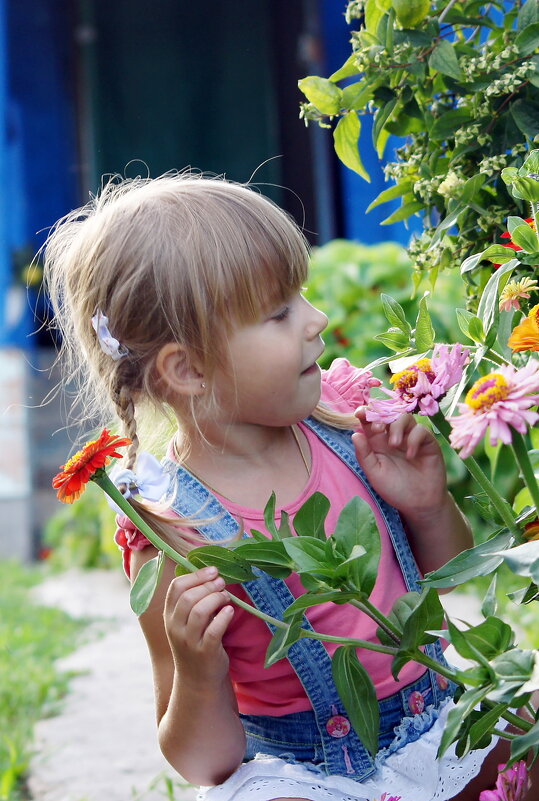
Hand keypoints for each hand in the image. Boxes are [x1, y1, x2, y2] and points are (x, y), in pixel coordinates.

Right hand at [164, 566, 233, 686]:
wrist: (197, 680)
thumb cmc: (195, 643)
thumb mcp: (186, 622)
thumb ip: (193, 601)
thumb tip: (212, 574)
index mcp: (169, 616)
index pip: (176, 587)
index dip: (195, 575)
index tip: (212, 571)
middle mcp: (175, 628)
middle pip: (188, 597)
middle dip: (208, 585)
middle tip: (222, 582)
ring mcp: (189, 642)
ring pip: (199, 612)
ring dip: (216, 598)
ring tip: (226, 596)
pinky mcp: (205, 653)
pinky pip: (214, 631)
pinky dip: (223, 617)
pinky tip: (229, 611)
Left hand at [352, 408, 447, 521]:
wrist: (419, 504)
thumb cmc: (395, 489)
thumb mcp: (375, 473)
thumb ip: (364, 455)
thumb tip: (355, 434)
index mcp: (378, 442)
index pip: (371, 421)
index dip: (366, 413)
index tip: (359, 413)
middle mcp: (394, 436)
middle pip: (388, 414)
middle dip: (382, 417)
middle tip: (378, 429)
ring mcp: (411, 438)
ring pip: (404, 417)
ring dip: (397, 427)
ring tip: (394, 445)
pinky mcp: (427, 443)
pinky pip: (421, 430)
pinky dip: (414, 439)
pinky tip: (411, 456)